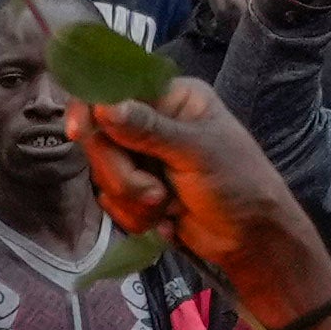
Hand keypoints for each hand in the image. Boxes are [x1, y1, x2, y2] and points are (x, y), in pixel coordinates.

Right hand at [72, 74, 330, 325]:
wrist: (252, 239)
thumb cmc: (238, 183)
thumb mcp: (197, 152)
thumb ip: (148, 130)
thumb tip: (103, 107)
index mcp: (172, 98)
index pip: (116, 90)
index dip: (92, 109)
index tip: (79, 132)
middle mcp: (153, 122)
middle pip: (101, 136)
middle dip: (122, 171)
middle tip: (154, 191)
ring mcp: (143, 158)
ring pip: (103, 172)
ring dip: (132, 197)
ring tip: (167, 205)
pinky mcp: (137, 190)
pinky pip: (111, 200)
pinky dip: (134, 215)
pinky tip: (164, 218)